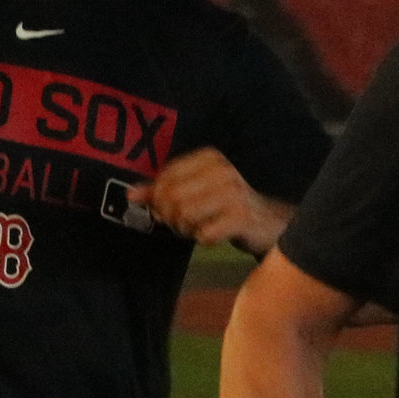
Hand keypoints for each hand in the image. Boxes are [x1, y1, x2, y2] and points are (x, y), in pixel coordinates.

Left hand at [129, 148, 286, 252]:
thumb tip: (130, 194)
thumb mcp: (194, 192)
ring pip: (184, 216)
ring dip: (185, 229)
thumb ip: (161, 191)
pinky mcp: (241, 217)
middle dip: (170, 216)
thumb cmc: (224, 205)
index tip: (166, 209)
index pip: (165, 177)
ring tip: (196, 228)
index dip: (158, 197)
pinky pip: (203, 235)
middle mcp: (222, 170)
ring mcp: (233, 193)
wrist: (268, 222)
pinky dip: (202, 240)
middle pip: (172, 197)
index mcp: (209, 158)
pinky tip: (212, 234)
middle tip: (180, 223)